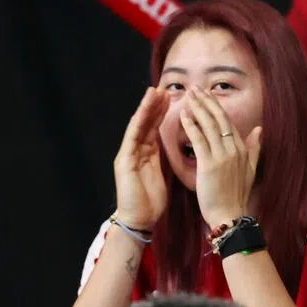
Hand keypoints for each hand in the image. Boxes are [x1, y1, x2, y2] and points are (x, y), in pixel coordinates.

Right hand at [113, 87, 169, 231]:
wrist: (139, 219)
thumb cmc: (152, 201)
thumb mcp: (164, 175)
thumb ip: (167, 159)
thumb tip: (182, 148)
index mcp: (147, 153)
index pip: (155, 127)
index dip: (163, 112)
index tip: (174, 97)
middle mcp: (136, 150)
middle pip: (146, 122)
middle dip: (155, 105)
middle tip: (165, 87)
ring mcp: (128, 154)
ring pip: (138, 126)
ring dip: (146, 108)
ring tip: (154, 92)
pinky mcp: (124, 161)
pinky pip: (132, 138)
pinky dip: (138, 124)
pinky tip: (143, 111)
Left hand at [180, 88, 262, 230]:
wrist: (230, 215)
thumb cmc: (236, 196)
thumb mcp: (250, 170)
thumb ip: (254, 148)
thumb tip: (259, 129)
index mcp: (242, 150)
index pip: (228, 122)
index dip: (216, 106)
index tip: (207, 95)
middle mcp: (234, 149)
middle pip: (219, 119)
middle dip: (206, 101)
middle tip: (194, 88)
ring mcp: (222, 156)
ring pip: (209, 125)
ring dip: (197, 108)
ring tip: (188, 96)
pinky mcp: (210, 164)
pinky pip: (199, 139)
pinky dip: (191, 125)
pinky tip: (183, 115)